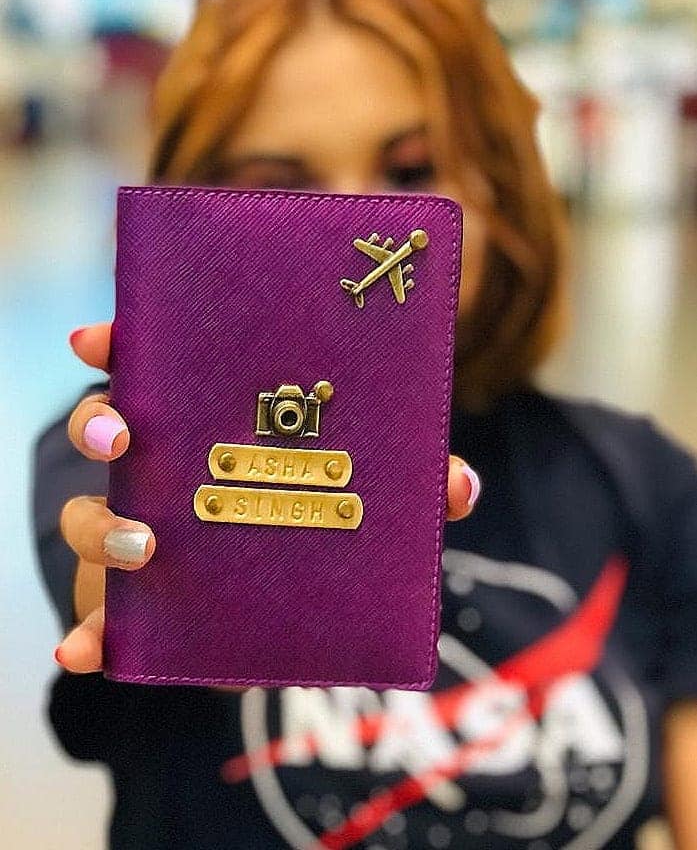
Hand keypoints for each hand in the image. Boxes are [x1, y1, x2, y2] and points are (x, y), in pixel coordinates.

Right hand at [54, 322, 481, 675]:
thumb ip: (410, 488)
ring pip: (89, 512)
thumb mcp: (365, 495)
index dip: (119, 343)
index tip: (95, 338)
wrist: (280, 606)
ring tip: (142, 547)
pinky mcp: (138, 600)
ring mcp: (140, 529)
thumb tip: (460, 486)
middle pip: (108, 424)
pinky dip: (88, 634)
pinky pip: (100, 615)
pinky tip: (86, 652)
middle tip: (121, 431)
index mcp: (211, 420)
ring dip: (100, 525)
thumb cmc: (320, 522)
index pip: (156, 366)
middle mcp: (165, 466)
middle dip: (100, 420)